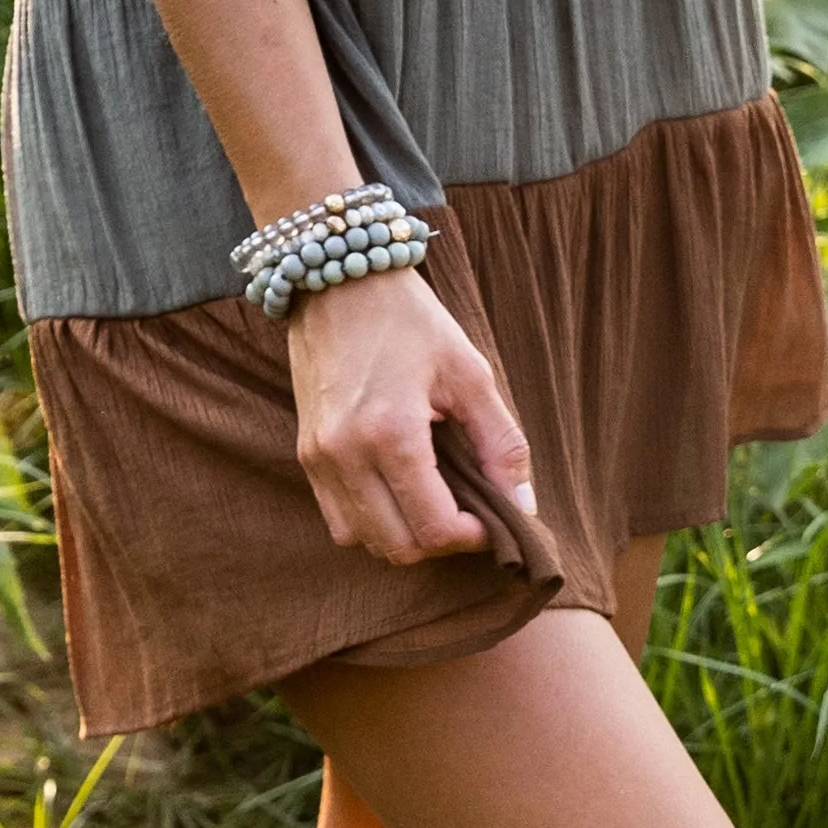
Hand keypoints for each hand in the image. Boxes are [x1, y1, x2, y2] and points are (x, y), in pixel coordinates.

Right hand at [286, 270, 535, 567]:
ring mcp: (318, 456)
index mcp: (391, 432)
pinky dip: (370, 521)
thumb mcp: (469, 373)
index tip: (490, 516)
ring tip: (431, 503)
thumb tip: (523, 505)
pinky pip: (336, 518)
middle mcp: (345, 453)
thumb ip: (502, 443)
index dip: (471, 537)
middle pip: (397, 545)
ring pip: (362, 539)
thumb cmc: (409, 320)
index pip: (433, 527)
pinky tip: (396, 491)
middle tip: (466, 514)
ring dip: (402, 536)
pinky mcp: (305, 453)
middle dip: (440, 541)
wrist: (337, 281)